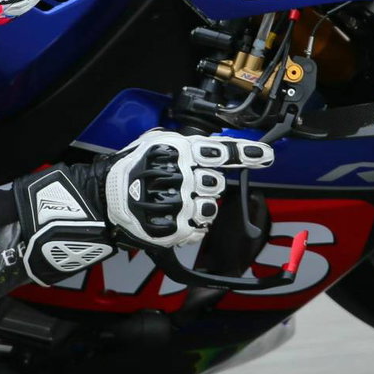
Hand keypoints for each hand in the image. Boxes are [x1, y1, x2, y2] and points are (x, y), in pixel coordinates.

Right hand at [99, 130, 272, 246]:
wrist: (105, 197)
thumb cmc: (134, 168)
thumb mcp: (157, 143)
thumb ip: (191, 147)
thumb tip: (225, 149)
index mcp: (178, 150)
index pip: (221, 152)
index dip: (248, 153)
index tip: (268, 155)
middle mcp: (180, 176)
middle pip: (216, 184)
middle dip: (207, 186)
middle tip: (184, 185)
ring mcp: (177, 204)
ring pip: (210, 209)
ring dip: (200, 207)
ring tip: (177, 203)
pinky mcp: (173, 228)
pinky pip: (200, 229)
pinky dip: (191, 225)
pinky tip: (172, 217)